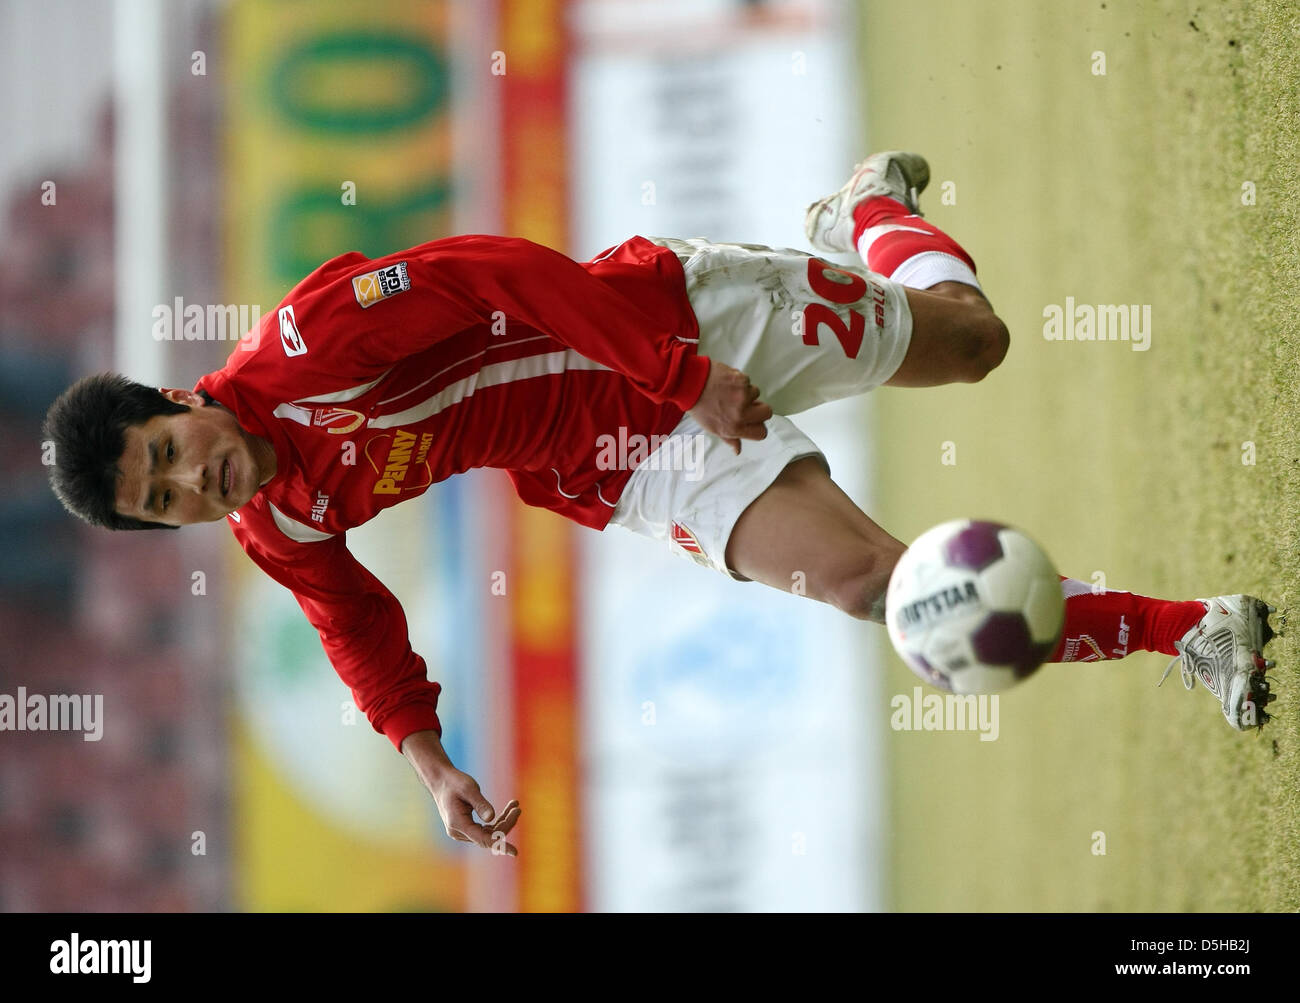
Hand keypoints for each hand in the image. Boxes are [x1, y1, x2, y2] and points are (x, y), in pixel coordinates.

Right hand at [401, 729, 520, 855]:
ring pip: (489, 833)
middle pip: (489, 836)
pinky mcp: (467, 827)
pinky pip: (486, 828)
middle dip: (506, 824)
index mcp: (458, 824)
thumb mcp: (469, 789)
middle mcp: (459, 832)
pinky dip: (498, 820)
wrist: (441, 781)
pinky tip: (509, 809)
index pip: (484, 840)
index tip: (515, 852)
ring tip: (515, 805)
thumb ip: (480, 804)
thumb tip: (492, 818)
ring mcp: (462, 832)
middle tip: (517, 808)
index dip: (501, 846)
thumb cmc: (454, 782)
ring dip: (504, 821)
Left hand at [687, 358, 771, 454]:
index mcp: (734, 428)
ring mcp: (743, 396)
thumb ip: (729, 439)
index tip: (753, 421)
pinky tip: (726, 383)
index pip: (761, 432)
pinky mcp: (742, 380)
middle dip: (759, 408)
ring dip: (746, 393)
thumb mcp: (712, 428)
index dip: (758, 426)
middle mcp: (741, 413)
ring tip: (729, 392)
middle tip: (747, 405)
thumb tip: (738, 450)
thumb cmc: (699, 406)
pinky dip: (739, 381)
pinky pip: (748, 381)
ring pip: (756, 394)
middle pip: (767, 412)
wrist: (689, 383)